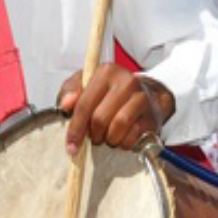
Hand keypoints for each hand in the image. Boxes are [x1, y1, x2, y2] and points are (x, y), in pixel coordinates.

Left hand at [58, 64, 175, 156]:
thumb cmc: (110, 92)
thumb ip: (69, 91)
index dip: (75, 127)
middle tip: (94, 136)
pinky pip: (132, 138)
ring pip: (118, 128)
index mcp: (106, 72)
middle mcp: (126, 81)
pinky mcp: (152, 116)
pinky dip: (124, 143)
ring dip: (109, 139)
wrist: (147, 95)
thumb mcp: (85, 85)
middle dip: (93, 134)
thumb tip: (65, 105)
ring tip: (108, 136)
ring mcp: (142, 98)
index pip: (84, 103)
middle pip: (100, 119)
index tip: (71, 145)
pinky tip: (123, 136)